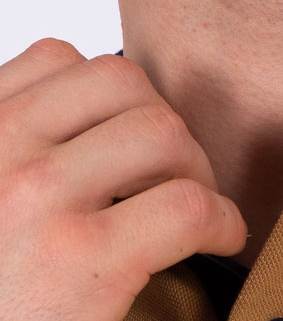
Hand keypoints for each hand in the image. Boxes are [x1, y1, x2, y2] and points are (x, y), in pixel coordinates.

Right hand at [0, 38, 246, 320]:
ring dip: (198, 172)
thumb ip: (6, 169)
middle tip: (173, 182)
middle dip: (165, 129)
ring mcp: (37, 197)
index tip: (130, 151)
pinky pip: (190, 206)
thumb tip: (82, 154)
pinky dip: (223, 221)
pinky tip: (216, 245)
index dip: (115, 103)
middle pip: (125, 86)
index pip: (59, 60)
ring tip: (194, 218)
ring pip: (165, 135)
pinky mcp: (84, 261)